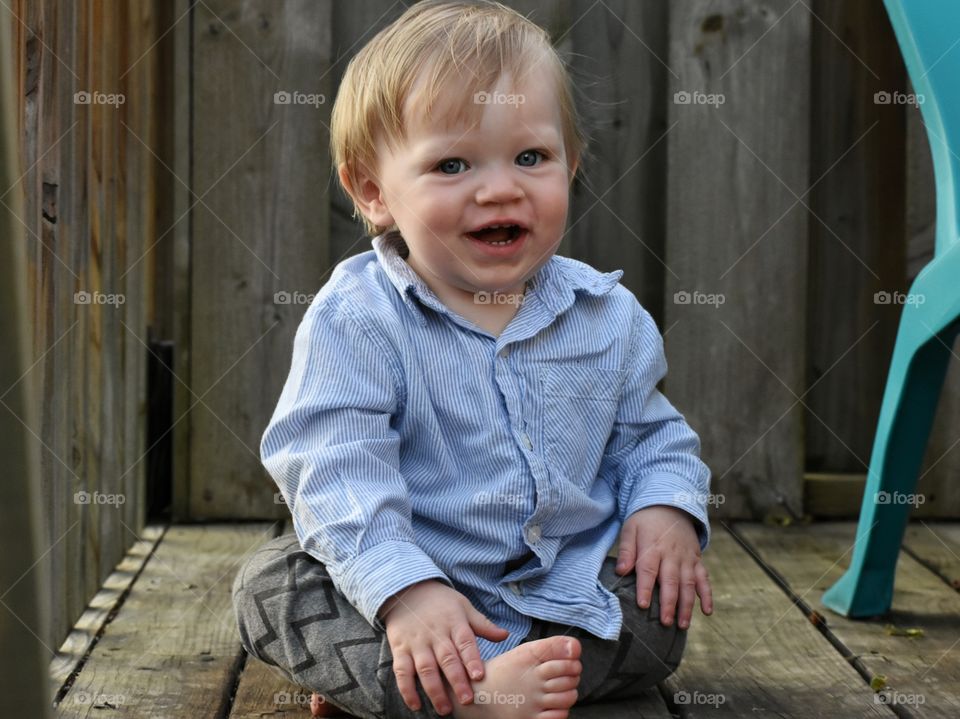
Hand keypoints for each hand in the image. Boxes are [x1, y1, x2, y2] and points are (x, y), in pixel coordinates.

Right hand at [379, 579, 509, 714]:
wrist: (408, 589)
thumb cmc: (441, 602)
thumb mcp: (463, 607)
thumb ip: (483, 625)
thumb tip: (505, 635)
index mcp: (454, 623)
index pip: (464, 642)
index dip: (472, 659)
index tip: (479, 676)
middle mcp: (435, 634)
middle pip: (447, 659)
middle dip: (457, 681)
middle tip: (467, 700)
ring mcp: (417, 643)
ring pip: (425, 669)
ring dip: (435, 690)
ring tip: (444, 709)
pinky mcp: (400, 649)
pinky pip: (402, 671)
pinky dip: (407, 689)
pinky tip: (416, 705)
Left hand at [614, 505, 712, 628]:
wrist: (670, 505)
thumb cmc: (645, 521)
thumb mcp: (630, 528)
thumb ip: (626, 550)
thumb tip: (620, 571)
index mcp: (652, 547)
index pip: (648, 570)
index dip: (646, 588)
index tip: (643, 605)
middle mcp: (671, 554)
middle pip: (671, 581)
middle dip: (669, 603)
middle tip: (665, 623)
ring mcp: (686, 558)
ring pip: (688, 584)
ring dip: (687, 605)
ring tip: (682, 625)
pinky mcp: (696, 560)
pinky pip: (704, 578)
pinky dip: (707, 595)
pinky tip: (707, 611)